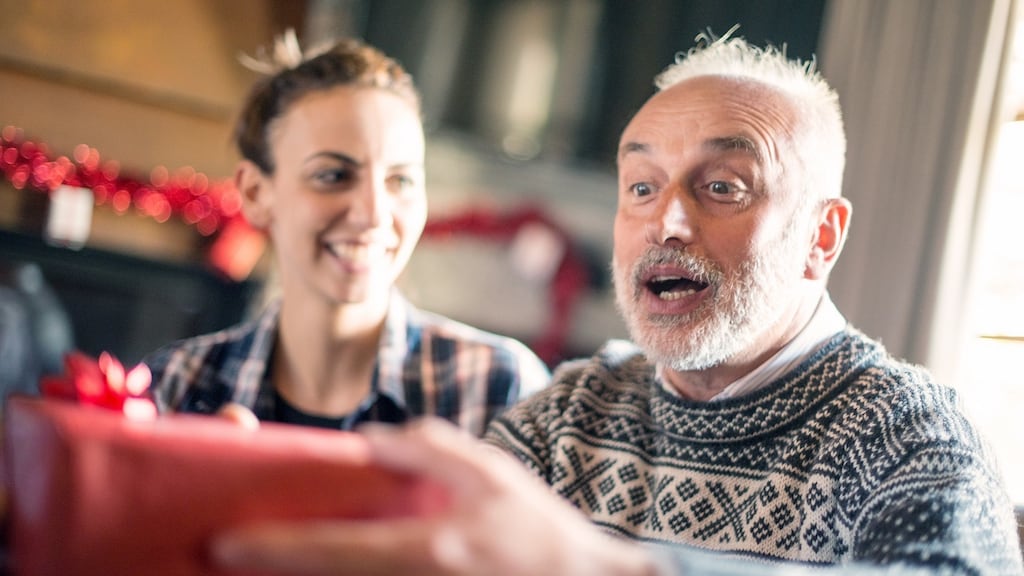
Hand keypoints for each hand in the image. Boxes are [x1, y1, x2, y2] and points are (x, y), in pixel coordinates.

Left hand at [210, 418, 660, 575]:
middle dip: (271, 573)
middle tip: (222, 555)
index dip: (274, 548)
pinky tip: (317, 567)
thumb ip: (433, 450)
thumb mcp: (493, 476)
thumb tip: (372, 440)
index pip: (334, 551)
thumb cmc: (540, 536)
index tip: (222, 542)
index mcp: (429, 548)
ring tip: (265, 560)